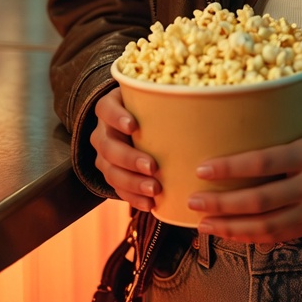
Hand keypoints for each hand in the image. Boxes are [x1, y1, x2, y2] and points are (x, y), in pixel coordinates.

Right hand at [91, 86, 159, 210]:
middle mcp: (102, 132)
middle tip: (152, 167)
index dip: (117, 118)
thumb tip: (199, 97)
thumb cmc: (147, 105)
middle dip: (130, 159)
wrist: (130, 121)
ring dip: (133, 183)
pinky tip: (150, 204)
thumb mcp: (150, 97)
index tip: (134, 126)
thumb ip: (165, 97)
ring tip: (154, 190)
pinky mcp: (109, 173)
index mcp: (109, 108)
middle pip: (109, 147)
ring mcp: (103, 155)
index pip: (106, 110)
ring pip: (111, 172)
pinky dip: (133, 198)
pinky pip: (117, 189)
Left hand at [187, 108, 301, 243]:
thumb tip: (258, 97)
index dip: (231, 168)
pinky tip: (230, 235)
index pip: (264, 161)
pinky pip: (280, 237)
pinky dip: (252, 239)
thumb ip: (294, 116)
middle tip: (193, 199)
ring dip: (230, 227)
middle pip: (259, 200)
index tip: (202, 169)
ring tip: (202, 224)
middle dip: (222, 203)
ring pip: (266, 226)